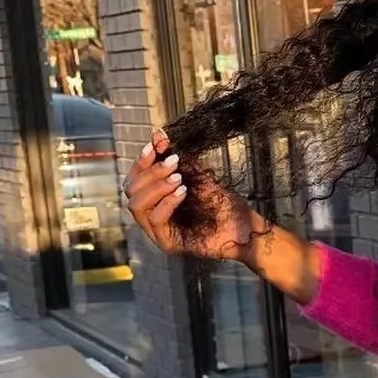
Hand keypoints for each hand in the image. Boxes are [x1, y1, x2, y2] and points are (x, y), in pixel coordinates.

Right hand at [123, 125, 260, 260]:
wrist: (246, 228)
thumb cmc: (222, 202)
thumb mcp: (195, 175)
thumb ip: (174, 158)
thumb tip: (157, 133)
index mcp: (154, 201)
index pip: (134, 179)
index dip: (142, 161)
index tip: (156, 145)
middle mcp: (151, 217)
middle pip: (131, 190)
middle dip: (151, 172)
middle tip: (174, 162)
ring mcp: (157, 233)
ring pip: (137, 206)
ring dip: (156, 186)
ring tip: (179, 178)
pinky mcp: (168, 244)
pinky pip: (156, 220)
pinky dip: (167, 202)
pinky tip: (183, 192)